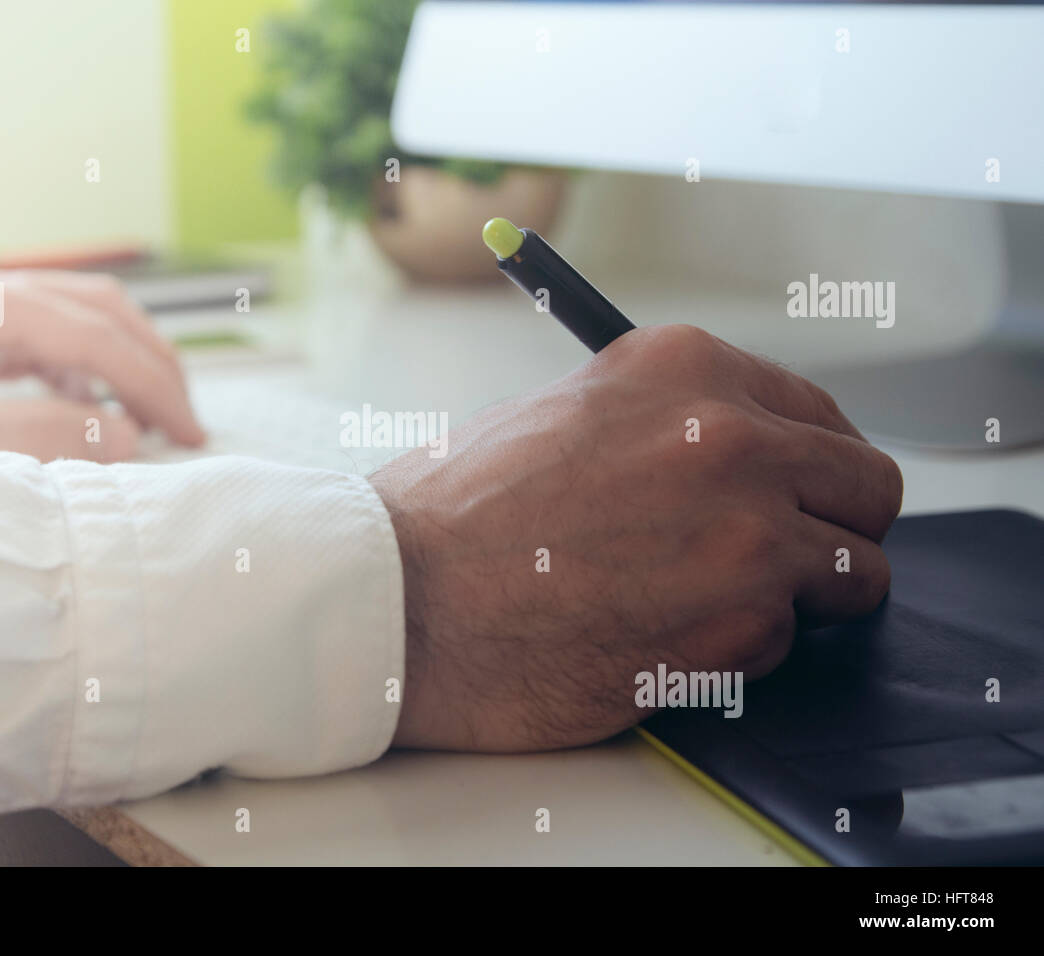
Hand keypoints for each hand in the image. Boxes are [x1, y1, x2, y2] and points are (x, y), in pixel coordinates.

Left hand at [0, 260, 203, 460]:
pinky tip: (91, 405)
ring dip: (126, 361)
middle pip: (100, 309)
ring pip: (80, 314)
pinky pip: (47, 334)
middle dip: (153, 363)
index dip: (152, 385)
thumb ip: (34, 434)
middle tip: (188, 421)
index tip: (189, 433)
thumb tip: (121, 436)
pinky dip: (87, 368)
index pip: (96, 336)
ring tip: (152, 415)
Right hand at [371, 324, 902, 751]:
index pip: (819, 415)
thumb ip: (663, 423)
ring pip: (857, 572)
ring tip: (718, 606)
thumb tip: (734, 456)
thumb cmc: (453, 516)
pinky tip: (658, 639)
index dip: (808, 469)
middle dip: (832, 528)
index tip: (792, 498)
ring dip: (802, 598)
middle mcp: (732, 434)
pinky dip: (739, 650)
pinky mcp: (740, 620)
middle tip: (780, 560)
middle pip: (868, 487)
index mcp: (685, 367)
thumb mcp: (564, 414)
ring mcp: (747, 528)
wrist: (400, 597)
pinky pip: (787, 641)